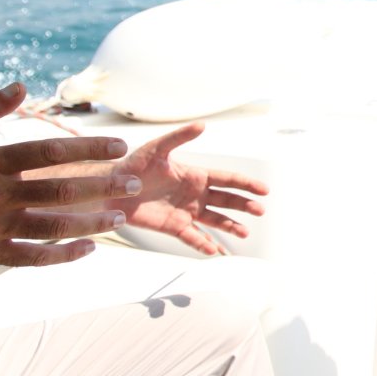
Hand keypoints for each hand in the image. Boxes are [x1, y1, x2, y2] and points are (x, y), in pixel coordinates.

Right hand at [0, 85, 138, 270]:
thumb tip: (19, 87)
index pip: (47, 152)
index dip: (88, 148)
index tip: (118, 146)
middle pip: (59, 189)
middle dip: (101, 184)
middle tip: (133, 182)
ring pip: (51, 225)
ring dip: (90, 221)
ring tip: (119, 218)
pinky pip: (28, 256)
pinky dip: (59, 255)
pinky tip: (84, 250)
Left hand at [112, 123, 266, 255]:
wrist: (112, 189)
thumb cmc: (133, 165)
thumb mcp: (156, 149)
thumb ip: (179, 138)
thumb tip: (202, 124)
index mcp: (196, 176)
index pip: (227, 180)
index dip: (246, 184)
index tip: (264, 190)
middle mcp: (195, 194)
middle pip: (226, 201)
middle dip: (244, 206)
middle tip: (260, 211)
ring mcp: (186, 212)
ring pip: (215, 221)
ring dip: (230, 226)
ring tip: (245, 233)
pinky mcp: (173, 227)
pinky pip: (192, 237)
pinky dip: (203, 244)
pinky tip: (213, 250)